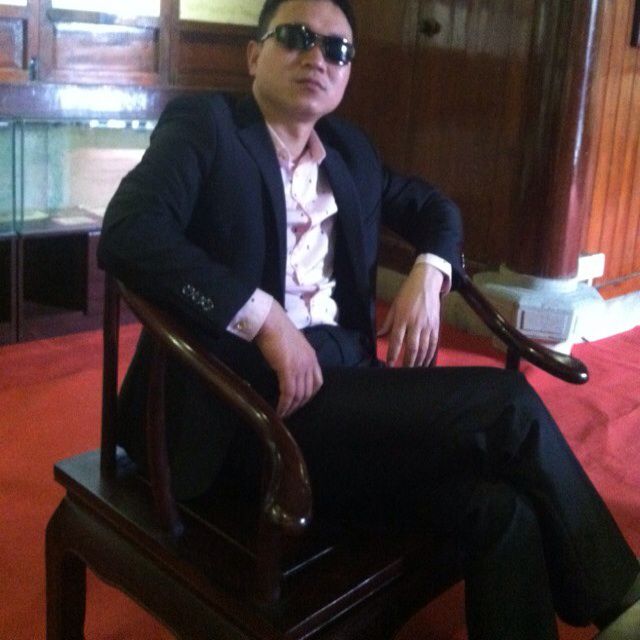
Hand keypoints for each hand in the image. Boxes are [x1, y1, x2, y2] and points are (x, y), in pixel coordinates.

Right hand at [254, 302, 322, 416]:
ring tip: (282, 414)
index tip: (300, 402)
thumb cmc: (277, 329)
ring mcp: (300, 367)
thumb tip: (288, 368)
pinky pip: (288, 393)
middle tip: (289, 412)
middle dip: (299, 405)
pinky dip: (284, 405)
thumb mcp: (293, 345)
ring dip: (291, 408)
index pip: (317, 382)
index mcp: (312, 357)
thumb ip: (295, 357)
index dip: (309, 395)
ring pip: (299, 395)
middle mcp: (309, 363)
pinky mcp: (288, 370)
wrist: (270, 321)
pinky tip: (279, 410)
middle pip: (308, 392)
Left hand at [378, 262, 442, 366]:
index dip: (393, 354)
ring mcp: (428, 326)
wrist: (427, 282)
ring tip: (414, 371)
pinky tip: (426, 363)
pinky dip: (430, 355)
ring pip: (424, 349)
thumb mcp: (394, 306)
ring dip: (418, 362)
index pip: (396, 340)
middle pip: (412, 348)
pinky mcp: (436, 326)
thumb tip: (378, 335)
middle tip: (403, 372)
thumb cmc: (407, 294)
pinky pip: (434, 344)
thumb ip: (387, 322)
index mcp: (402, 318)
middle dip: (407, 362)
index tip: (389, 364)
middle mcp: (416, 323)